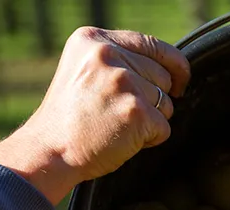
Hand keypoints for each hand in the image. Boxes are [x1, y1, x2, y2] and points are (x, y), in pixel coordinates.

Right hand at [0, 27, 190, 204]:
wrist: (50, 150)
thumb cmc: (70, 118)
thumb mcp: (85, 71)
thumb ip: (119, 61)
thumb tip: (169, 69)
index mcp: (93, 40)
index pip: (152, 44)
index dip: (174, 64)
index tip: (179, 81)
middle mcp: (108, 55)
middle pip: (163, 77)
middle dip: (154, 99)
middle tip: (119, 114)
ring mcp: (124, 82)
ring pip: (167, 103)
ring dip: (151, 120)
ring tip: (116, 125)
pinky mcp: (137, 111)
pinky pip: (163, 128)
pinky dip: (150, 139)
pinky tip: (122, 139)